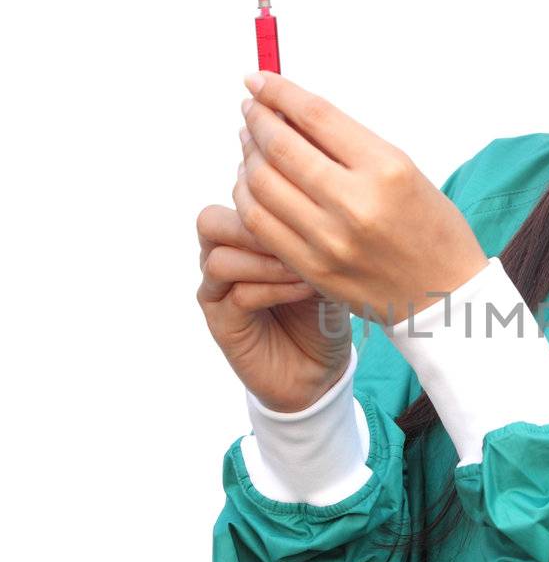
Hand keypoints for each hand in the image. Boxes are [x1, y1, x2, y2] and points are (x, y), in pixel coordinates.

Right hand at [195, 204, 353, 412]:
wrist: (319, 367)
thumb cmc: (322, 308)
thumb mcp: (326, 261)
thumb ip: (311, 230)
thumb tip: (317, 193)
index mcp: (243, 235)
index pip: (234, 198)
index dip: (266, 194)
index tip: (309, 201)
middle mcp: (223, 256)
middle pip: (210, 221)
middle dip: (253, 224)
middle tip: (296, 232)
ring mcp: (217, 290)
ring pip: (217, 258)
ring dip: (265, 260)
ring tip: (304, 267)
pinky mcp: (221, 322)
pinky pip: (236, 295)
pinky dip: (272, 288)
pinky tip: (304, 288)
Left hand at [235, 70, 488, 326]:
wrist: (445, 296)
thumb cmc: (429, 229)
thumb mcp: (404, 171)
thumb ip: (349, 146)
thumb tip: (294, 115)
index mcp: (386, 169)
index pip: (316, 116)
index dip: (279, 92)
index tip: (260, 80)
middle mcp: (356, 204)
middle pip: (282, 148)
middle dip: (257, 120)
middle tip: (250, 108)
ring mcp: (330, 241)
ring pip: (262, 185)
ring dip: (248, 157)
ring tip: (250, 144)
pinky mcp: (314, 269)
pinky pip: (261, 225)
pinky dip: (248, 197)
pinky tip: (252, 184)